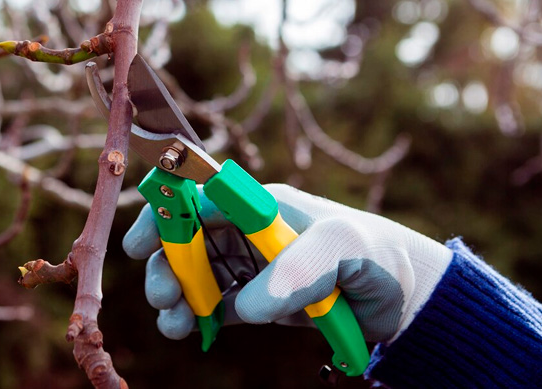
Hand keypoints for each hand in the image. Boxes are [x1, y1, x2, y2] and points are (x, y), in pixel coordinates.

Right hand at [123, 184, 452, 343]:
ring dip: (175, 296)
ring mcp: (248, 266)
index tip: (141, 244)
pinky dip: (195, 318)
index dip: (163, 215)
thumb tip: (247, 307)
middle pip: (185, 240)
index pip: (198, 198)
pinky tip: (190, 331)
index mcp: (258, 204)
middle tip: (164, 296)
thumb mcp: (341, 247)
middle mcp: (245, 231)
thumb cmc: (372, 252)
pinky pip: (212, 306)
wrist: (400, 296)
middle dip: (165, 266)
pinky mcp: (255, 299)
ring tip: (174, 323)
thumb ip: (296, 269)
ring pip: (193, 276)